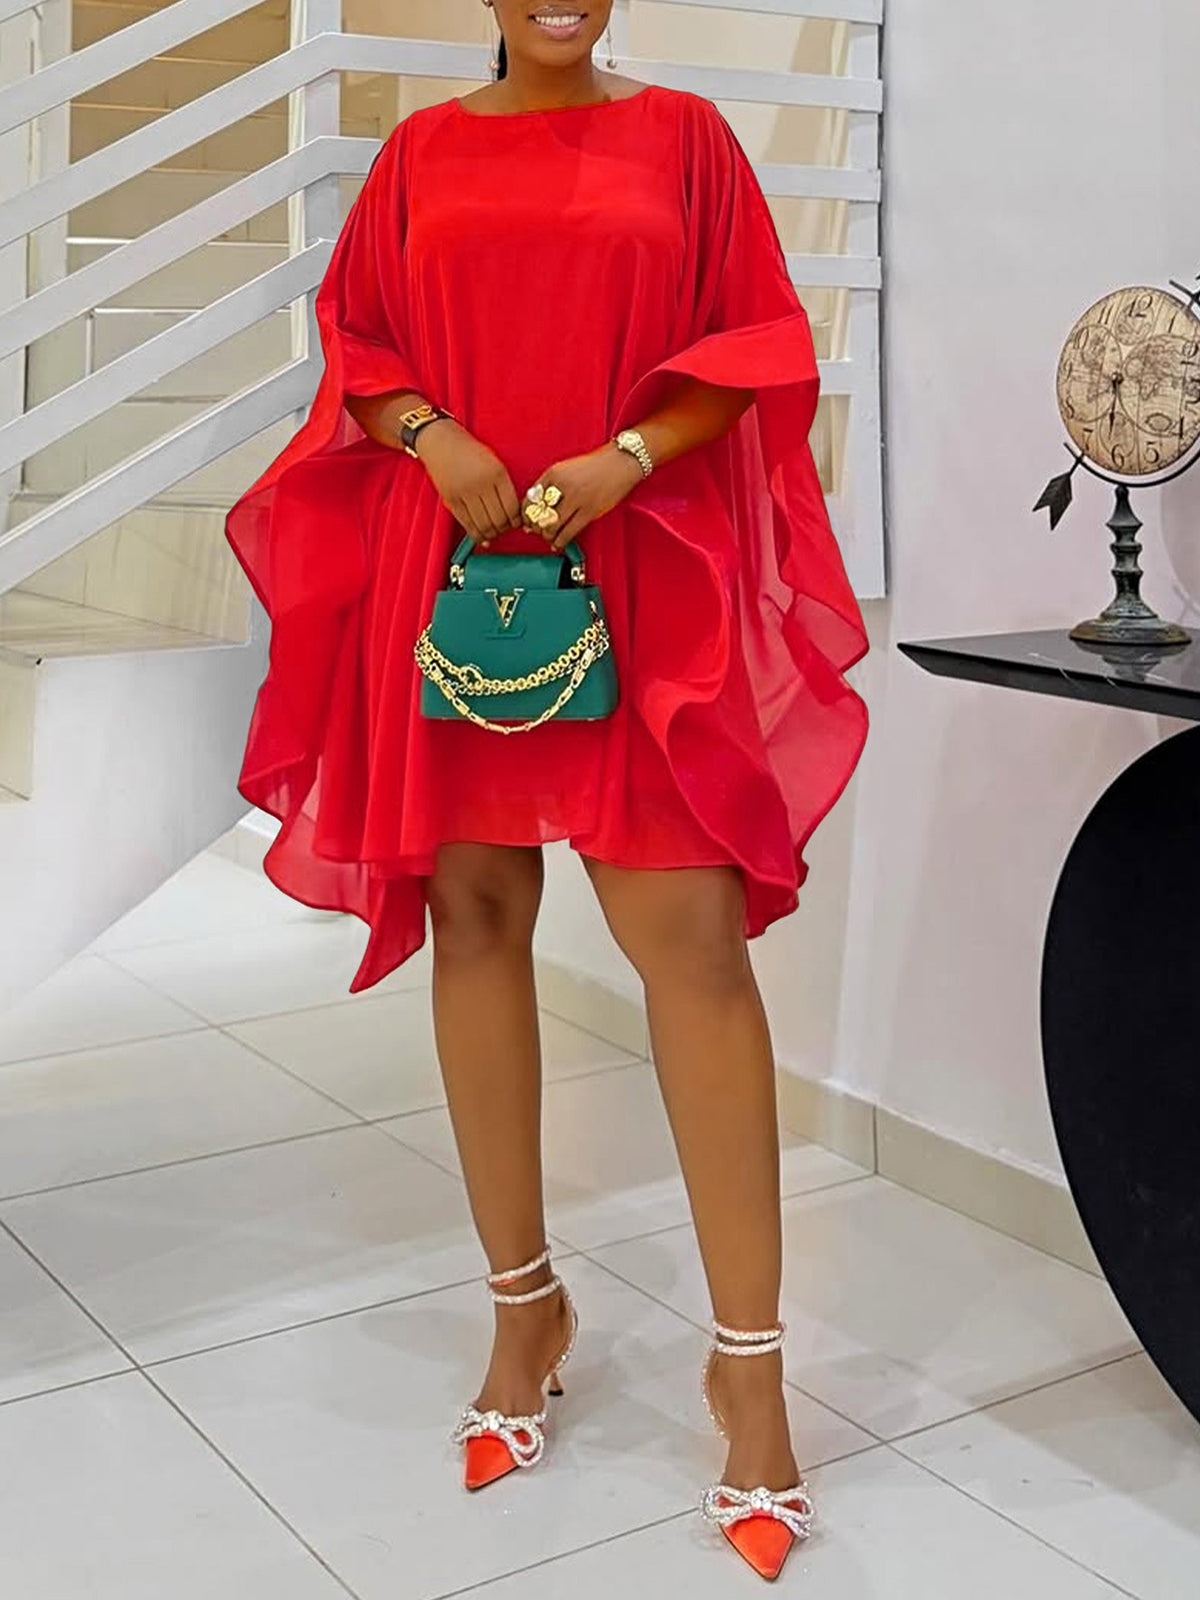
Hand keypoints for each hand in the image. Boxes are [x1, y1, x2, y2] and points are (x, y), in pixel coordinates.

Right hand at [416, 420, 522, 545]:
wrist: (441, 441)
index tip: (516, 523)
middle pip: (499, 520)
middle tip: (505, 529)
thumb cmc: (470, 451)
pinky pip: (467, 524)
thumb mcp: (494, 462)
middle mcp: (482, 484)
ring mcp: (465, 493)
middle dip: (504, 529)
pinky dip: (476, 535)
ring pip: (484, 526)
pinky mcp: (451, 500)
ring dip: (491, 534)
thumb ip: (504, 486)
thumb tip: (511, 515)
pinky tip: (481, 537)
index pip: (512, 508)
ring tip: (494, 533)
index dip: (516, 521)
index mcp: (497, 473)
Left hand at [523, 444, 645, 550]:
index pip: (530, 498)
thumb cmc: (593, 466)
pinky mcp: (589, 510)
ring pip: (552, 525)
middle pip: (539, 514)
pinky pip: (569, 531)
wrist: (619, 463)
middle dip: (536, 527)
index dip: (526, 514)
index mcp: (553, 473)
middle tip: (538, 532)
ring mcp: (576, 498)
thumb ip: (550, 484)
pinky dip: (561, 541)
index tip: (527, 522)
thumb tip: (536, 507)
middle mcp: (562, 485)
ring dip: (547, 536)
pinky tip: (559, 543)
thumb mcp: (566, 468)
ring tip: (549, 537)